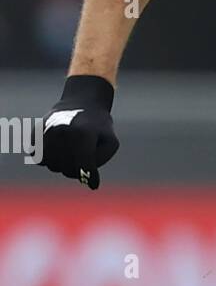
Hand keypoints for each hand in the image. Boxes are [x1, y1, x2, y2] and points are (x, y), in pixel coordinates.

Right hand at [40, 75, 118, 189]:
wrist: (82, 102)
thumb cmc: (99, 127)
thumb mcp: (110, 142)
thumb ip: (100, 160)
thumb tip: (87, 180)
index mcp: (82, 134)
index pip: (83, 167)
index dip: (89, 178)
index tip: (93, 183)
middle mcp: (62, 132)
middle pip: (67, 170)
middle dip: (77, 171)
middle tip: (83, 162)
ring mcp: (47, 132)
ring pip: (51, 165)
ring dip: (61, 165)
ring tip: (70, 154)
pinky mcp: (36, 133)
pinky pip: (38, 158)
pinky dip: (46, 158)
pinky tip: (57, 150)